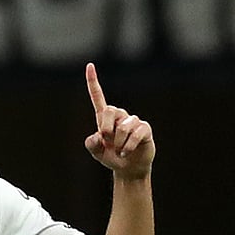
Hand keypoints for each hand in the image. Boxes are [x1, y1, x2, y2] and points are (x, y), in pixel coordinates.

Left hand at [83, 63, 154, 180]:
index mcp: (105, 118)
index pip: (98, 97)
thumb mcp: (97, 153)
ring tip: (120, 152)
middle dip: (105, 128)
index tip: (89, 66)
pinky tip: (126, 153)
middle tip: (106, 141)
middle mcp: (120, 116)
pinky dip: (127, 147)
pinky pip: (135, 134)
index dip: (93, 82)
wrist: (129, 169)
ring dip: (118, 144)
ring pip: (122, 128)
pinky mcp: (144, 129)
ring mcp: (133, 121)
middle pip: (110, 110)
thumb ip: (91, 145)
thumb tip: (96, 136)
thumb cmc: (112, 157)